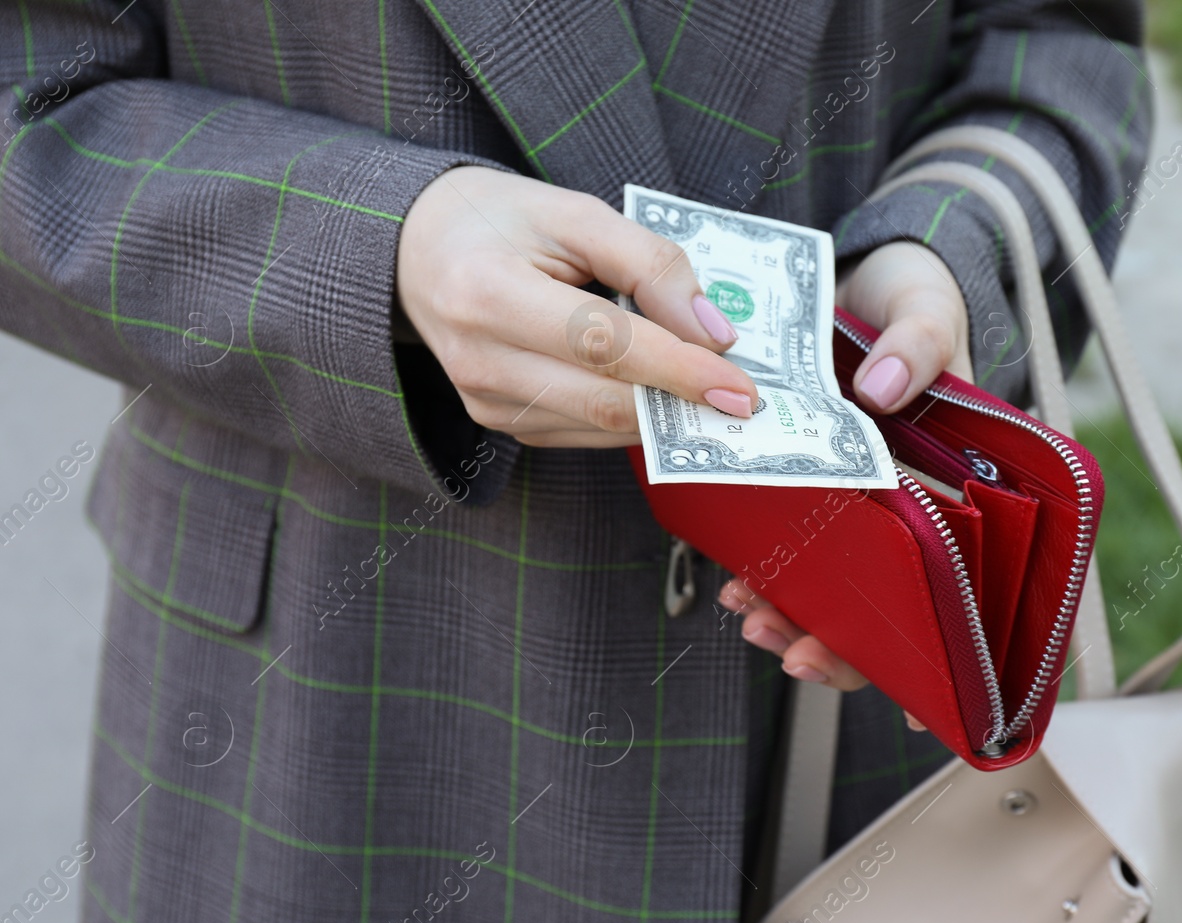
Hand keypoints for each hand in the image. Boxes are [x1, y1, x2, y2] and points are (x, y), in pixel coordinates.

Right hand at [397, 166, 758, 447]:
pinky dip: (630, 416)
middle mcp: (479, 359)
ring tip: (711, 389)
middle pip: (607, 398)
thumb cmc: (498, 220)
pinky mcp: (496, 421)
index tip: (742, 388)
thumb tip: (713, 333)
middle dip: (685, 402)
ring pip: (601, 425)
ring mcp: (484, 401)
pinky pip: (583, 432)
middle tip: (747, 399)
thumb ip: (650, 263)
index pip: (605, 345)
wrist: (413, 249)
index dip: (680, 370)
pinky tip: (657, 391)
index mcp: (489, 293)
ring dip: (665, 414)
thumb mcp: (575, 212)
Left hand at [718, 240, 971, 727]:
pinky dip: (763, 572)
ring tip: (750, 616)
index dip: (945, 653)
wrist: (862, 280)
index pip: (966, 586)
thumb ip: (919, 344)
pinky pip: (786, 548)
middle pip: (891, 607)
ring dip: (794, 617)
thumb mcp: (927, 309)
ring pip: (835, 590)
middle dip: (842, 645)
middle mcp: (912, 511)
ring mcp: (858, 508)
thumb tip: (883, 389)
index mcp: (962, 488)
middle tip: (794, 654)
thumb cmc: (913, 303)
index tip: (913, 705)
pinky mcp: (806, 492)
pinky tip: (734, 584)